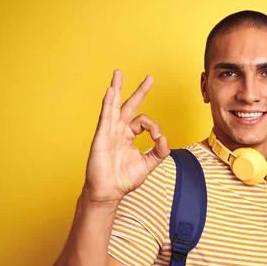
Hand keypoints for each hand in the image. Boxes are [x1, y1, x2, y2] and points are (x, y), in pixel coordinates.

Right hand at [83, 70, 169, 202]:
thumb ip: (158, 152)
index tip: (159, 139)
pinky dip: (108, 103)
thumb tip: (165, 139)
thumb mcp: (147, 164)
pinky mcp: (101, 137)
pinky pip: (105, 117)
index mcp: (128, 136)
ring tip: (118, 73)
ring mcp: (109, 132)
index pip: (144, 122)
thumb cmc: (123, 179)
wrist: (108, 192)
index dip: (155, 128)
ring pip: (114, 106)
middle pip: (129, 106)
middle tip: (149, 77)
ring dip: (116, 89)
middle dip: (139, 91)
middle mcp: (118, 131)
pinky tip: (110, 91)